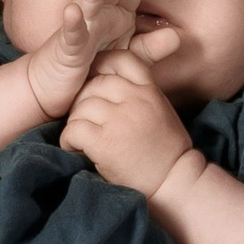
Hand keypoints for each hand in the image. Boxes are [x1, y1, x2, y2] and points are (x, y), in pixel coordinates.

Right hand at [21, 0, 180, 113]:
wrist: (53, 86)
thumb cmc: (89, 67)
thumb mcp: (124, 57)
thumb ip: (149, 49)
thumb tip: (176, 36)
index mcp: (113, 12)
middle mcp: (96, 13)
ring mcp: (80, 27)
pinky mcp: (67, 49)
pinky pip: (71, 35)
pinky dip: (72, 23)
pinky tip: (72, 11)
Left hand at [59, 48, 195, 195]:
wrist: (175, 183)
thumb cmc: (167, 153)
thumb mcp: (160, 112)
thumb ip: (140, 97)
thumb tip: (113, 88)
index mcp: (149, 91)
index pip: (123, 60)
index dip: (102, 63)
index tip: (92, 76)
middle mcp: (135, 100)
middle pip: (95, 84)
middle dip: (83, 101)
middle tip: (83, 120)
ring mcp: (119, 120)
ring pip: (81, 106)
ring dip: (75, 122)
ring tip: (79, 138)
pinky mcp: (105, 142)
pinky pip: (74, 129)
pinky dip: (68, 140)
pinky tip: (74, 149)